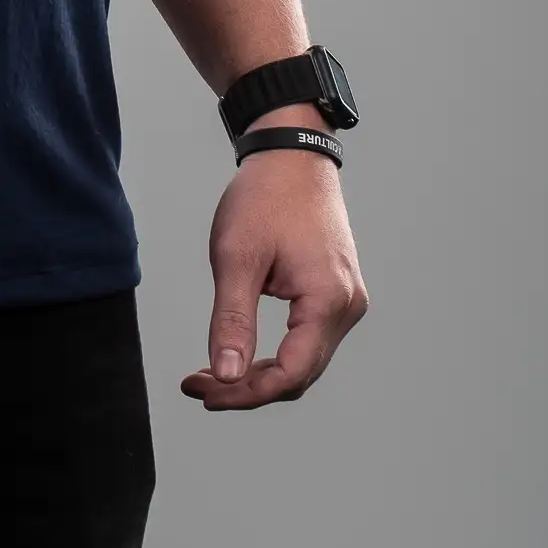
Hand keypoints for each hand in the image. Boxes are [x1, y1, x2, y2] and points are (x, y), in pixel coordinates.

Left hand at [180, 146, 368, 410]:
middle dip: (247, 387)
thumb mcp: (237, 257)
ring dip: (260, 372)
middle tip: (199, 385)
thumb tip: (227, 375)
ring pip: (305, 360)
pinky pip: (308, 338)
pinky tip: (241, 348)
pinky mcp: (336, 292)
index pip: (290, 374)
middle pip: (299, 374)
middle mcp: (347, 306)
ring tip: (212, 372)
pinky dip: (275, 351)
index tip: (203, 392)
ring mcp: (346, 300)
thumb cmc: (266, 196)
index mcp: (329, 300)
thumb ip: (232, 320)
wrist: (292, 154)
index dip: (245, 392)